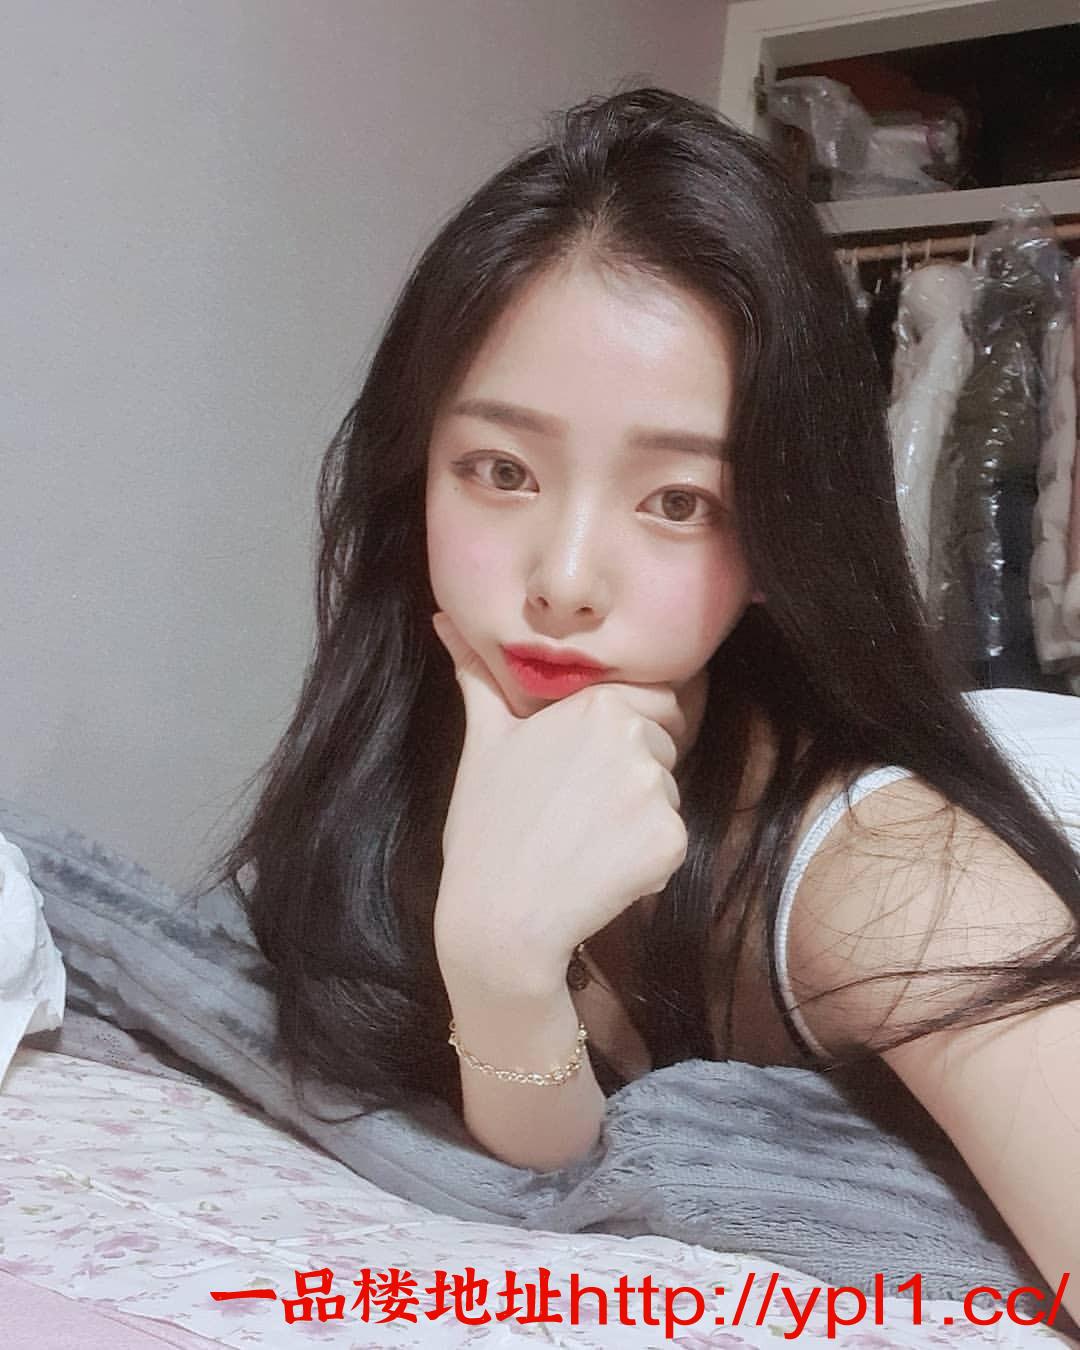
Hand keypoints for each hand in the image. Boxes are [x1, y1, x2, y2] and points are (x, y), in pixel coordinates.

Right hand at [430, 611, 688, 993]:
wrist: (500, 919)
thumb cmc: (486, 828)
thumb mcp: (482, 742)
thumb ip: (478, 676)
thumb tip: (444, 621)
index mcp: (598, 704)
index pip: (651, 697)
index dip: (628, 727)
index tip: (590, 765)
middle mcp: (637, 738)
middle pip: (665, 743)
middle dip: (637, 770)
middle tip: (580, 810)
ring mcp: (658, 791)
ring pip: (666, 794)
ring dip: (639, 817)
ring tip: (583, 843)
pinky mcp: (673, 841)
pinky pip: (672, 841)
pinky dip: (646, 860)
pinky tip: (599, 873)